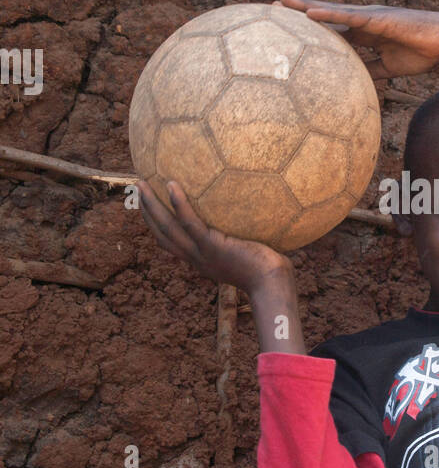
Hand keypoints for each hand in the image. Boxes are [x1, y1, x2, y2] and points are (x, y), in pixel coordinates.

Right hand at [138, 179, 295, 299]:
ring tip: (142, 183)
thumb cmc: (267, 268)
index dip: (155, 223)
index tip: (149, 204)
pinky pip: (190, 223)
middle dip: (145, 210)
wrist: (272, 284)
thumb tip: (248, 211)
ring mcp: (201, 252)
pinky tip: (172, 185)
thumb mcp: (246, 251)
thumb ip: (239, 236)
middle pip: (161, 233)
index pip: (169, 241)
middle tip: (138, 187)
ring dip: (151, 205)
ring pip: (167, 227)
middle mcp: (195, 258)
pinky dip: (178, 204)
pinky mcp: (212, 246)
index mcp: (200, 259)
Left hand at [280, 0, 438, 77]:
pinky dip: (327, 15)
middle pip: (324, 16)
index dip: (308, 30)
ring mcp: (368, 17)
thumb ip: (370, 70)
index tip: (286, 29)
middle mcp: (362, 21)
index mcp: (364, 33)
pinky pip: (347, 17)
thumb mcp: (389, 67)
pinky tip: (308, 13)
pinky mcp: (377, 19)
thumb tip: (353, 83)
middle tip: (272, 8)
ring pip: (330, 11)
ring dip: (305, 7)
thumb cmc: (422, 52)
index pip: (330, 31)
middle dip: (298, 12)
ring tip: (281, 2)